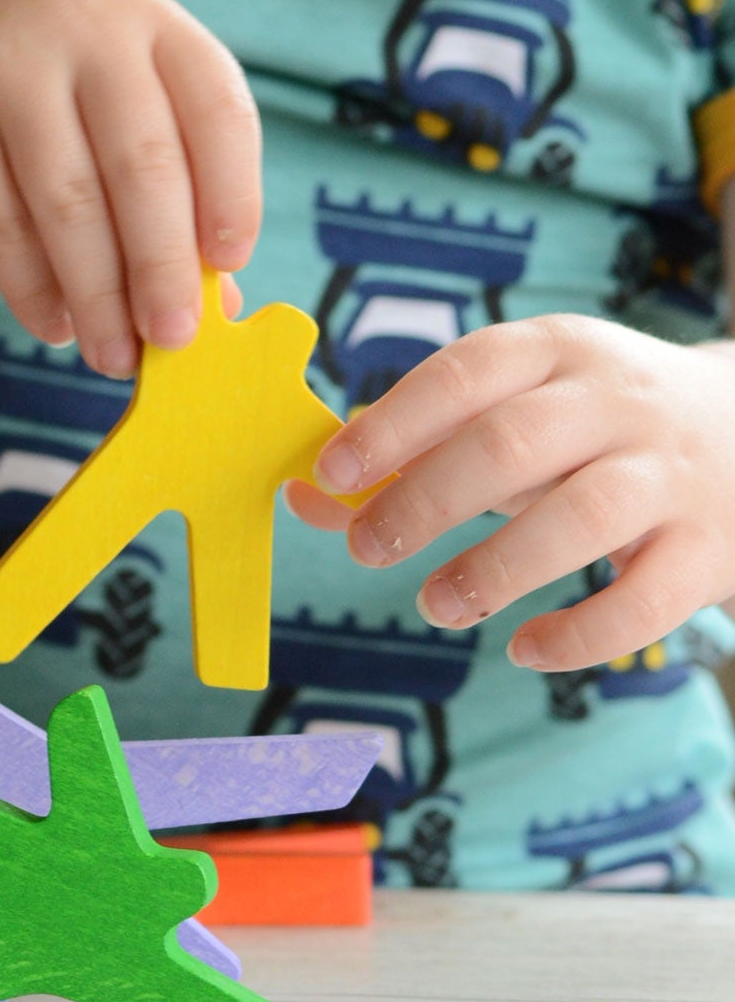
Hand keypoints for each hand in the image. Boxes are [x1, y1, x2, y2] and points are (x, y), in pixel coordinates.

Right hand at [0, 0, 257, 376]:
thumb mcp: (110, 93)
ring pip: (68, 205)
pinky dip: (32, 290)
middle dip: (164, 267)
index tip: (230, 265)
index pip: (217, 108)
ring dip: (98, 296)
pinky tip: (54, 325)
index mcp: (146, 18)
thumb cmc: (38, 78)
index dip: (235, 193)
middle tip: (175, 338)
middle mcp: (80, 28)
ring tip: (114, 354)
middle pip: (142, 166)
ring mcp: (3, 68)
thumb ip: (169, 178)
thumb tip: (216, 305)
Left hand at [284, 315, 734, 671]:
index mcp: (556, 351)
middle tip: (366, 547)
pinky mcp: (710, 551)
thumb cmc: (590, 427)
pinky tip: (524, 650)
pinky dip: (579, 634)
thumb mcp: (514, 409)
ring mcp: (670, 475)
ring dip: (494, 568)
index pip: (464, 373)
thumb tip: (306, 494)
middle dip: (425, 500)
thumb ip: (415, 448)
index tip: (331, 472)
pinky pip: (645, 601)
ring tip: (433, 603)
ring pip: (580, 519)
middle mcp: (617, 403)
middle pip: (511, 444)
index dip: (391, 423)